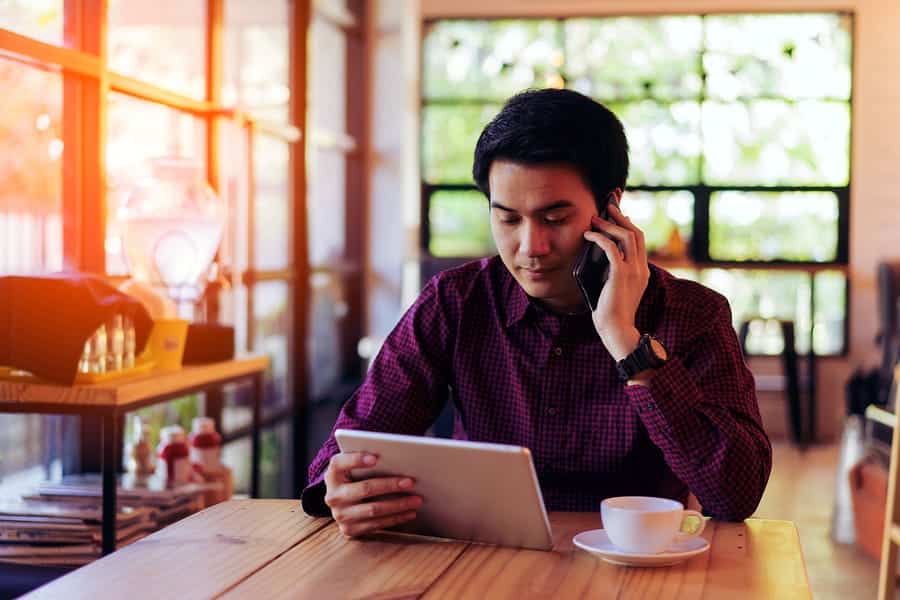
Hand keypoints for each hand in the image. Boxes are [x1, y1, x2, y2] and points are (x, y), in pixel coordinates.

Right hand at [323, 451, 422, 537]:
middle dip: (390, 485)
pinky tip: (409, 512)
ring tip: (416, 500)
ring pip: (374, 509)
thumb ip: (367, 461)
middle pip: (365, 488)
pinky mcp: (349, 530)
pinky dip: (396, 518)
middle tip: (410, 482)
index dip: (356, 459)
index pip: (339, 463)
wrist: (342, 502)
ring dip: (398, 505)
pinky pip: (376, 524)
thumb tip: (397, 458)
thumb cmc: (354, 478)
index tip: (375, 458)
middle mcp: (333, 496)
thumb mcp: (353, 468)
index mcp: (332, 475)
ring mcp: (340, 515)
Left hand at [582, 201, 649, 360]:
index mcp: (642, 271)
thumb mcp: (615, 288)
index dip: (629, 225)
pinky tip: (588, 236)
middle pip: (635, 233)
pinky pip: (611, 247)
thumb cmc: (611, 312)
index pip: (639, 241)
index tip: (619, 214)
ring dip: (609, 224)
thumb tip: (601, 256)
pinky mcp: (620, 273)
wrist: (617, 329)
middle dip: (621, 217)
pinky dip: (599, 238)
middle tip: (608, 206)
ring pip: (626, 236)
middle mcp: (641, 268)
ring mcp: (633, 270)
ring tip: (594, 219)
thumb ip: (614, 273)